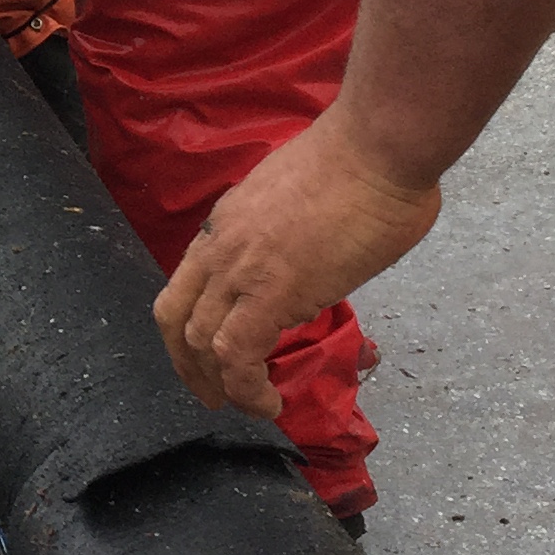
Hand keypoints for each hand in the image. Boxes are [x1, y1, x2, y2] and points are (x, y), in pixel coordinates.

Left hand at [153, 114, 440, 419]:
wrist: (379, 146)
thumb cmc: (365, 160)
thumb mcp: (306, 197)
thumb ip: (296, 231)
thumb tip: (321, 256)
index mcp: (228, 219)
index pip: (189, 280)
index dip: (193, 322)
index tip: (212, 349)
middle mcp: (220, 244)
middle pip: (176, 315)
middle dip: (187, 364)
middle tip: (212, 394)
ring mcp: (240, 268)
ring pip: (199, 342)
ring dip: (217, 385)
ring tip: (249, 408)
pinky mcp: (272, 292)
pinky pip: (238, 355)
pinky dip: (246, 390)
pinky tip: (270, 404)